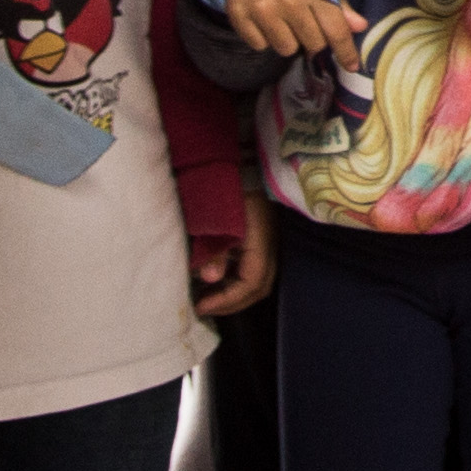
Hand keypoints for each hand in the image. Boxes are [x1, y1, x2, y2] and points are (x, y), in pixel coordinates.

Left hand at [190, 192, 277, 318]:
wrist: (241, 163)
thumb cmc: (227, 188)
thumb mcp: (215, 218)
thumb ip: (214, 249)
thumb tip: (211, 278)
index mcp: (261, 242)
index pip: (251, 283)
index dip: (227, 300)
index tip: (201, 305)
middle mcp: (269, 246)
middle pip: (259, 288)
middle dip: (232, 303)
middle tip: (205, 308)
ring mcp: (267, 243)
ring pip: (258, 280)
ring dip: (234, 294)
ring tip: (209, 298)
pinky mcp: (260, 239)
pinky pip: (253, 269)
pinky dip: (236, 281)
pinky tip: (217, 279)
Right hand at [210, 0, 364, 63]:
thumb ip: (339, 4)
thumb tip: (360, 27)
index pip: (335, 30)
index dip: (346, 51)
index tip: (352, 66)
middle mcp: (288, 1)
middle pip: (313, 44)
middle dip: (314, 39)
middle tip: (304, 21)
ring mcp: (262, 10)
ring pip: (287, 49)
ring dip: (288, 39)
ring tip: (282, 19)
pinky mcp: (239, 16)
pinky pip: (260, 46)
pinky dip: (264, 37)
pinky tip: (263, 19)